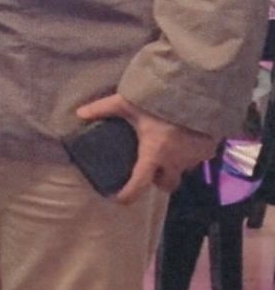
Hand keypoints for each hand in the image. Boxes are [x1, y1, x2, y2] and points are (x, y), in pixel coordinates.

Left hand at [76, 93, 219, 202]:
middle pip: (166, 184)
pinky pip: (198, 158)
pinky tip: (184, 139)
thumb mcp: (127, 103)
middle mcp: (175, 162)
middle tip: (149, 168)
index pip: (139, 184)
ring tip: (167, 148)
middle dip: (158, 180)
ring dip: (175, 165)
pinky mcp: (210, 149)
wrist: (199, 91)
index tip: (119, 198)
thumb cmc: (161, 100)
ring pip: (183, 171)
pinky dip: (190, 153)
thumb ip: (103, 109)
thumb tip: (79, 113)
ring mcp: (195, 158)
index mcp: (153, 154)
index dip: (127, 195)